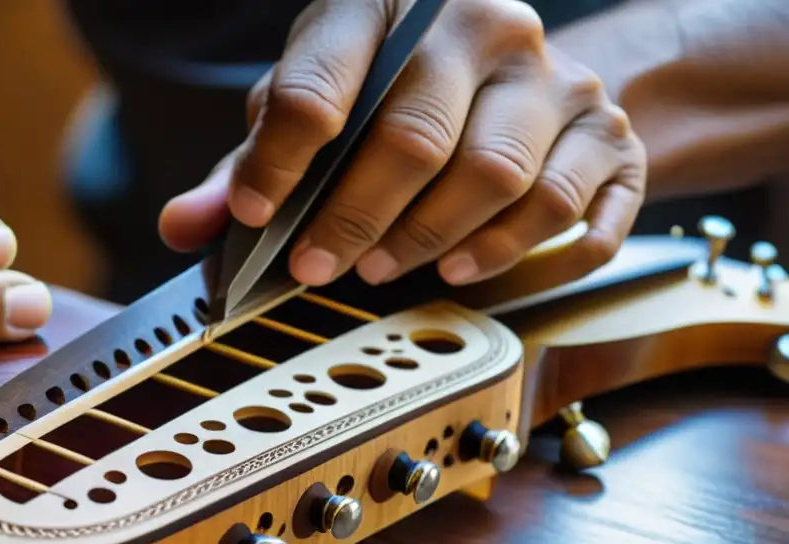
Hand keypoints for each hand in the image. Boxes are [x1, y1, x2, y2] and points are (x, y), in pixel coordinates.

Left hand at [159, 0, 646, 287]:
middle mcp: (482, 25)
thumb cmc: (397, 91)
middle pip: (415, 140)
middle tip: (322, 269)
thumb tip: (185, 226)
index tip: (257, 215)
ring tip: (390, 269)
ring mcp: (555, 77)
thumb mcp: (319, 105)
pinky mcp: (607, 131)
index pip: (321, 82)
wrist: (521, 72)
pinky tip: (468, 267)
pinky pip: (570, 209)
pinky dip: (517, 254)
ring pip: (498, 177)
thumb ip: (253, 162)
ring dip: (433, 241)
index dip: (279, 161)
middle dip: (358, 221)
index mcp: (388, 4)